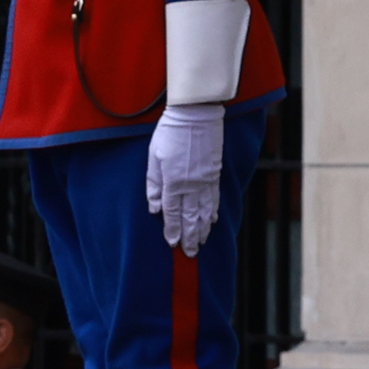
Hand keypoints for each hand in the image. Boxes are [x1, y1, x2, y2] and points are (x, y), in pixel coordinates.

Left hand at [146, 101, 225, 252]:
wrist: (196, 115)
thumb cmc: (169, 134)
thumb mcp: (153, 158)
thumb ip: (153, 184)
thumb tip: (153, 208)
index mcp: (173, 182)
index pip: (172, 213)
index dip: (172, 230)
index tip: (172, 243)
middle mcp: (191, 184)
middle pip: (191, 217)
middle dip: (190, 236)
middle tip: (189, 253)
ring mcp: (206, 180)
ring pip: (205, 211)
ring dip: (203, 228)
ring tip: (201, 242)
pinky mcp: (215, 173)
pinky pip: (214, 198)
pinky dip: (213, 212)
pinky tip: (212, 221)